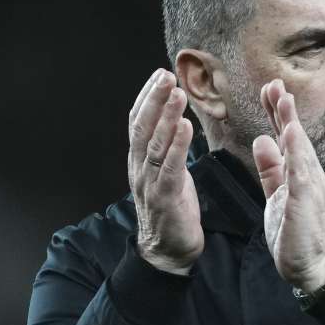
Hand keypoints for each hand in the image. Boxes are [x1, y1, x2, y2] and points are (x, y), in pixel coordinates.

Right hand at [127, 69, 202, 274]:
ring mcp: (149, 183)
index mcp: (138, 161)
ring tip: (177, 93)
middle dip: (154, 99)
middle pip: (143, 127)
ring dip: (167, 116)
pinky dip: (177, 145)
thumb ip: (166, 148)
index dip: (147, 97)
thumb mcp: (166, 172)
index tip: (159, 74)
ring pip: (155, 144)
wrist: (168, 250)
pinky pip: (170, 167)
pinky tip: (186, 126)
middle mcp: (138, 168)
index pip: (137, 122)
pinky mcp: (165, 197)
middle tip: (166, 75)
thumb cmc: (171, 208)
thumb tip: (175, 119)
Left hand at [251, 79, 324, 291]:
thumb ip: (271, 168)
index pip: (286, 136)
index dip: (276, 112)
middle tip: (274, 82)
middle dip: (283, 109)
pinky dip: (296, 153)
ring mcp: (308, 186)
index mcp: (296, 171)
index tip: (269, 88)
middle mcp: (305, 174)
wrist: (308, 264)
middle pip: (294, 135)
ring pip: (299, 148)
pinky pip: (300, 173)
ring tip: (283, 100)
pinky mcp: (306, 201)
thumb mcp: (276, 193)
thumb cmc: (294, 231)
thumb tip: (262, 140)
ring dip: (291, 123)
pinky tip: (291, 136)